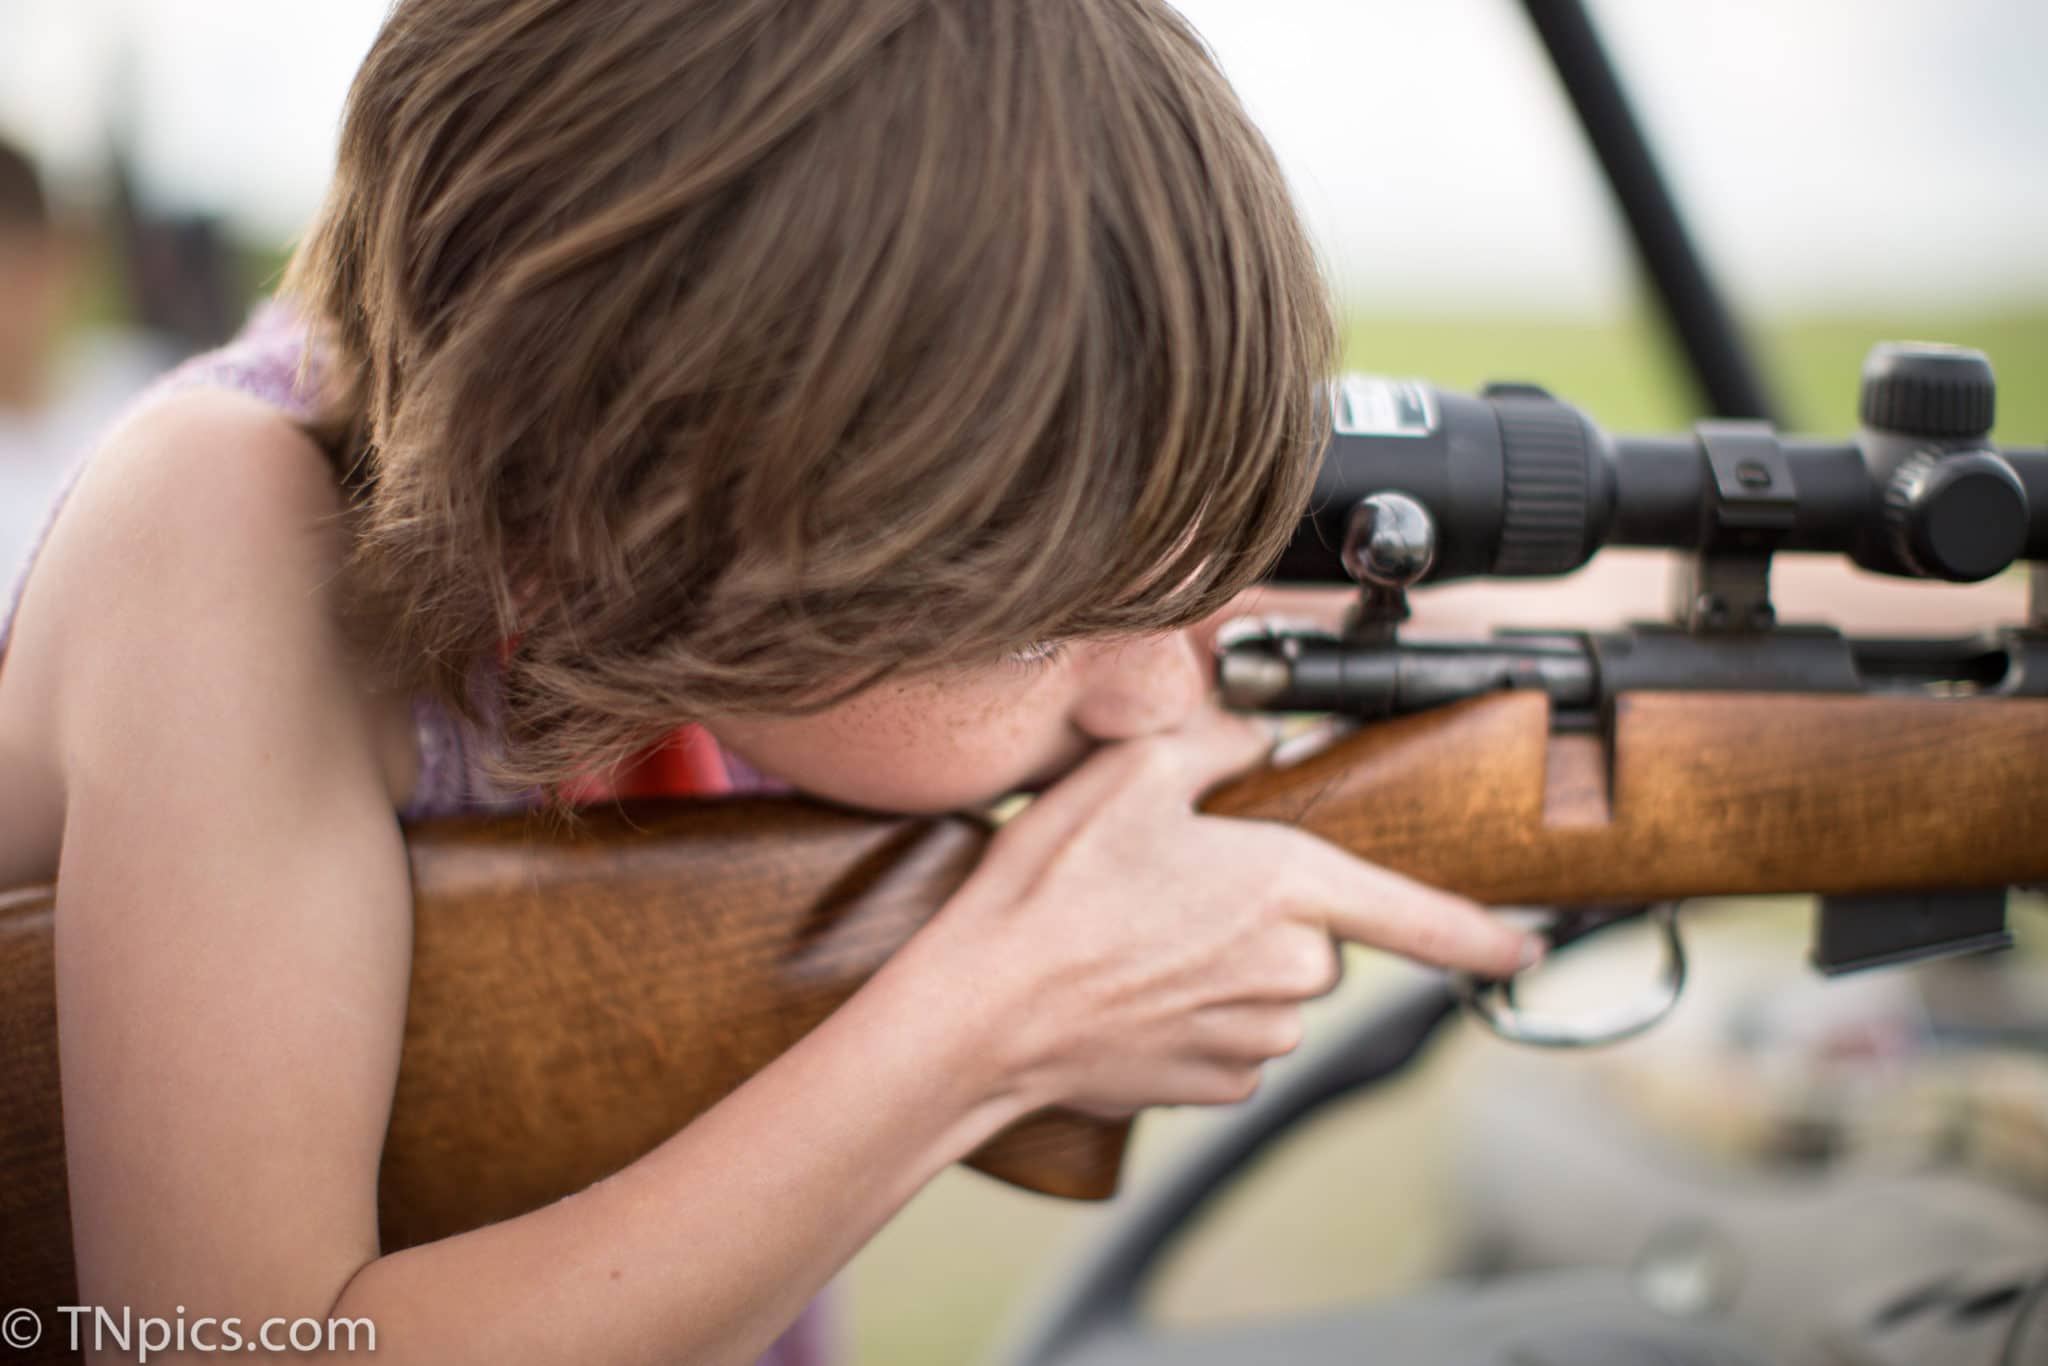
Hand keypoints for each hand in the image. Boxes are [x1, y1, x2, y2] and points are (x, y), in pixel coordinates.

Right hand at [913, 707, 1540, 1118]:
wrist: (979, 1015)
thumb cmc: (1048, 894)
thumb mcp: (1128, 774)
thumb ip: (1215, 741)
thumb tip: (1254, 737)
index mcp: (1287, 888)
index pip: (1417, 915)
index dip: (1482, 934)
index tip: (1529, 948)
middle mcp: (1289, 973)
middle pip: (1316, 939)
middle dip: (1264, 913)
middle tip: (1170, 889)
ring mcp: (1255, 1038)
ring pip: (1272, 991)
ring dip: (1226, 965)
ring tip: (1133, 941)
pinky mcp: (1215, 1086)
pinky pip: (1233, 1040)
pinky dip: (1196, 1015)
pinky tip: (1132, 992)